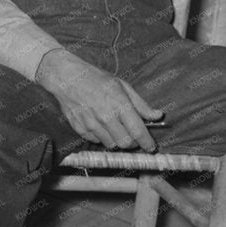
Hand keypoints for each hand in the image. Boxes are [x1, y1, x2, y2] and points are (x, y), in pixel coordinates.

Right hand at [34, 49, 163, 150]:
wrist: (68, 79)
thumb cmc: (97, 79)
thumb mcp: (123, 86)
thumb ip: (141, 104)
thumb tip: (157, 115)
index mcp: (119, 104)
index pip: (137, 131)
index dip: (147, 142)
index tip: (151, 147)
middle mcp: (106, 117)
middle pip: (125, 143)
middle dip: (133, 143)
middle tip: (135, 136)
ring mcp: (92, 125)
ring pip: (111, 145)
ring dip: (118, 141)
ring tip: (118, 128)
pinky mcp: (80, 130)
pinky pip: (97, 141)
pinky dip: (103, 138)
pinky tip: (103, 126)